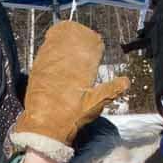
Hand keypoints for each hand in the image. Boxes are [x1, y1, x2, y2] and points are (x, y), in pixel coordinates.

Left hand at [13, 21, 130, 160]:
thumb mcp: (94, 105)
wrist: (44, 126)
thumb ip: (110, 90)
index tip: (95, 42)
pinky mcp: (36, 71)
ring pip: (55, 45)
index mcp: (79, 70)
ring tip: (66, 36)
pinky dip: (49, 47)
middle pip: (70, 42)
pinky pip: (43, 52)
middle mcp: (62, 65)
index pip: (88, 48)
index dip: (92, 42)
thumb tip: (126, 81)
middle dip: (76, 37)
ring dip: (61, 40)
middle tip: (79, 36)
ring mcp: (47, 66)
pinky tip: (50, 45)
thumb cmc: (70, 117)